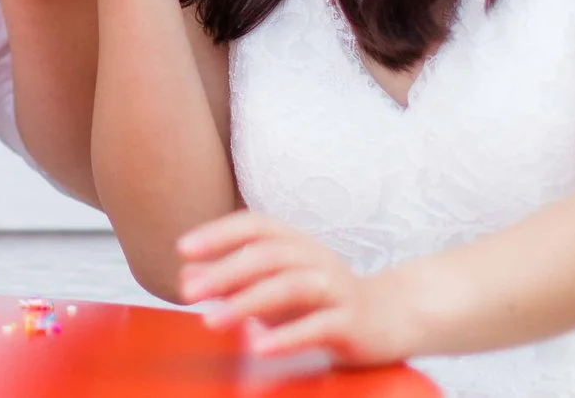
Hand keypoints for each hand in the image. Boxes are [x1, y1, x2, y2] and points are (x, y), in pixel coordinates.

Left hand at [178, 212, 418, 365]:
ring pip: (290, 287)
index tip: (183, 248)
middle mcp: (315, 258)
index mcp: (295, 243)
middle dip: (225, 272)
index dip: (220, 233)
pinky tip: (259, 347)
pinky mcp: (351, 322)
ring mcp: (335, 289)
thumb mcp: (273, 287)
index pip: (255, 226)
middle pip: (267, 256)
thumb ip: (233, 280)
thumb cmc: (320, 300)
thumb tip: (186, 276)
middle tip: (188, 292)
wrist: (391, 318)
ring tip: (212, 321)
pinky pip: (318, 326)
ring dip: (247, 303)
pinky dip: (287, 336)